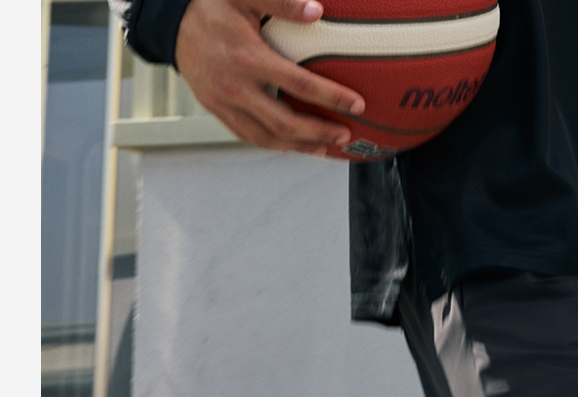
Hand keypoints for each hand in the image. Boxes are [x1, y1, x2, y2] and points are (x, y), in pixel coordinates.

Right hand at [175, 0, 365, 156]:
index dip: (332, 97)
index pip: (300, 85)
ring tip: (325, 147)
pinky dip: (273, 144)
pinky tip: (292, 145)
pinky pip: (246, 135)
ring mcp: (222, 101)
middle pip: (285, 122)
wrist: (167, 20)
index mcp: (247, 57)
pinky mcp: (214, 108)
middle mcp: (234, 86)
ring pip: (265, 137)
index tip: (356, 104)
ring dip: (298, 146)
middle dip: (319, 132)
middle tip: (345, 134)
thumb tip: (317, 11)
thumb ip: (282, 3)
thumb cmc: (209, 5)